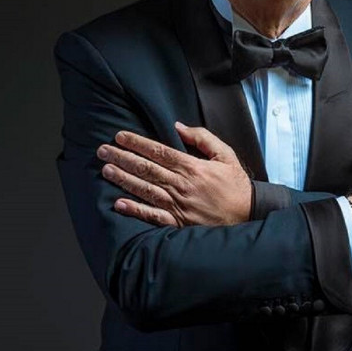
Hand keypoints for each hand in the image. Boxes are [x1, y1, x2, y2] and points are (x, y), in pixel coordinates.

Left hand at [97, 122, 251, 226]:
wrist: (249, 215)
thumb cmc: (236, 184)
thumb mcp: (225, 154)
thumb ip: (202, 138)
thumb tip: (178, 127)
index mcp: (193, 167)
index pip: (159, 151)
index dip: (137, 143)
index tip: (120, 136)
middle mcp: (182, 185)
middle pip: (147, 169)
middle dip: (123, 158)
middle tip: (103, 150)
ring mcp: (179, 205)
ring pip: (146, 190)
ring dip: (124, 179)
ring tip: (106, 169)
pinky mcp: (179, 223)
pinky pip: (153, 216)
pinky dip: (135, 210)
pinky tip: (119, 203)